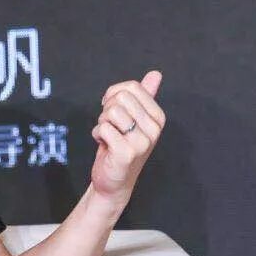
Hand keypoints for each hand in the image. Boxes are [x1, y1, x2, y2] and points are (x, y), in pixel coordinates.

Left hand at [89, 71, 164, 213]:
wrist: (114, 181)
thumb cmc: (121, 146)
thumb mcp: (134, 119)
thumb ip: (144, 96)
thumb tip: (156, 74)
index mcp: (157, 117)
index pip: (132, 87)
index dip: (114, 95)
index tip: (114, 111)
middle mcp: (154, 129)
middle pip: (121, 97)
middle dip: (107, 109)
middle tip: (111, 126)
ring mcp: (142, 142)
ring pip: (111, 112)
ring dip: (102, 123)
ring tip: (108, 136)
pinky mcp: (127, 153)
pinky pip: (103, 128)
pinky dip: (97, 135)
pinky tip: (104, 146)